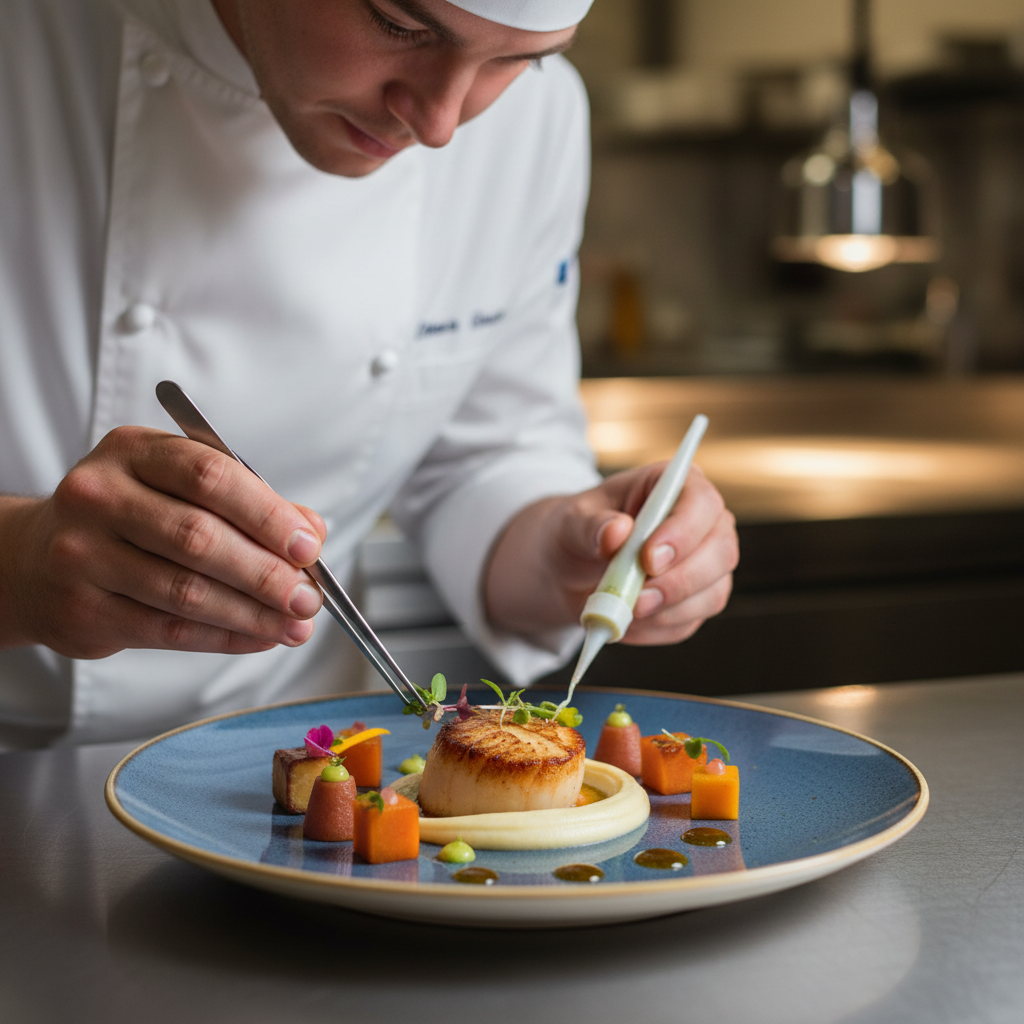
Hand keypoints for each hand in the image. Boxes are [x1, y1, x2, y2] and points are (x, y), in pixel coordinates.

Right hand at [0, 426, 326, 657]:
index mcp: (132, 451)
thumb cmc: (130, 517)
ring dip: (254, 613)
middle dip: (267, 573)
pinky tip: (261, 636)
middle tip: (309, 595)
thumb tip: (311, 532)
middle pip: (199, 538)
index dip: (267, 514)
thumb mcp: (180, 487)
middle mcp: (99, 496)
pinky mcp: (83, 610)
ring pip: (186, 591)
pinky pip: (169, 630)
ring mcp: (83, 555)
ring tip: (296, 623)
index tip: (308, 546)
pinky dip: (226, 637)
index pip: (210, 476)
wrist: (38, 559)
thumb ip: (250, 502)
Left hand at [485, 463, 737, 644]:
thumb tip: (616, 532)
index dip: (683, 532)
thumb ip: (591, 525)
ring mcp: (707, 565)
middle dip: (680, 581)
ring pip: (712, 593)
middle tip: (637, 599)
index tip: (649, 559)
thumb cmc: (578, 532)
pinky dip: (655, 628)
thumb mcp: (572, 521)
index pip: (702, 503)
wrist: (571, 569)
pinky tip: (625, 622)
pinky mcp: (697, 601)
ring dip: (667, 610)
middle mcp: (704, 523)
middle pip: (721, 552)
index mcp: (676, 486)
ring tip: (622, 610)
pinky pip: (689, 623)